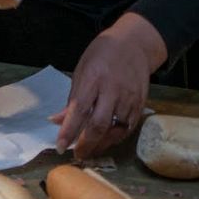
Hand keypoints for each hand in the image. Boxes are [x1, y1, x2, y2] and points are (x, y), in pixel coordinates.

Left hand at [50, 14, 166, 158]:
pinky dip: (116, 138)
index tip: (61, 147)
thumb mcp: (82, 70)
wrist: (134, 44)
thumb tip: (57, 121)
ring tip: (90, 150)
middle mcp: (112, 90)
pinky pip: (128, 128)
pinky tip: (107, 141)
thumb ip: (72, 98)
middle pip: (99, 124)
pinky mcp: (141, 104)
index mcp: (93, 78)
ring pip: (116, 130)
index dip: (69, 131)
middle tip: (77, 155)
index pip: (79, 110)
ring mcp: (129, 98)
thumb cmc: (102, 55)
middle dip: (86, 144)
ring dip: (101, 144)